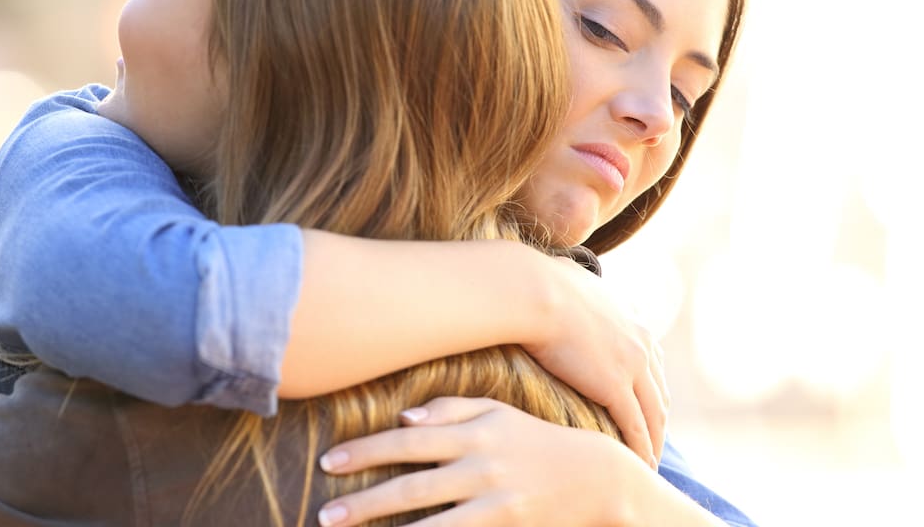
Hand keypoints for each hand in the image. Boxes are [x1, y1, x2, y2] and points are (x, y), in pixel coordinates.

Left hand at [316, 397, 653, 526]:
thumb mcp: (499, 414)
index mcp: (475, 431)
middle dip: (364, 502)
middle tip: (325, 514)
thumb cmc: (537, 441)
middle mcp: (483, 466)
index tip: (329, 461)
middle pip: (412, 486)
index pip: (409, 439)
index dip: (366, 450)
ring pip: (433, 525)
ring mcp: (498, 502)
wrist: (598, 479)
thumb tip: (403, 416)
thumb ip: (453, 409)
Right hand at [522, 258, 667, 466]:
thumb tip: (557, 272)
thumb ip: (572, 282)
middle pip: (658, 389)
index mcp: (629, 316)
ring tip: (649, 464)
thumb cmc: (534, 282)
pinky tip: (641, 467)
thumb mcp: (565, 275)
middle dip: (657, 417)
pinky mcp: (616, 386)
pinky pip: (636, 428)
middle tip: (652, 441)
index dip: (648, 384)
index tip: (644, 404)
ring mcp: (632, 364)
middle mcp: (640, 340)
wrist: (531, 291)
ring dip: (655, 441)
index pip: (649, 358)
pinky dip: (642, 450)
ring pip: (654, 414)